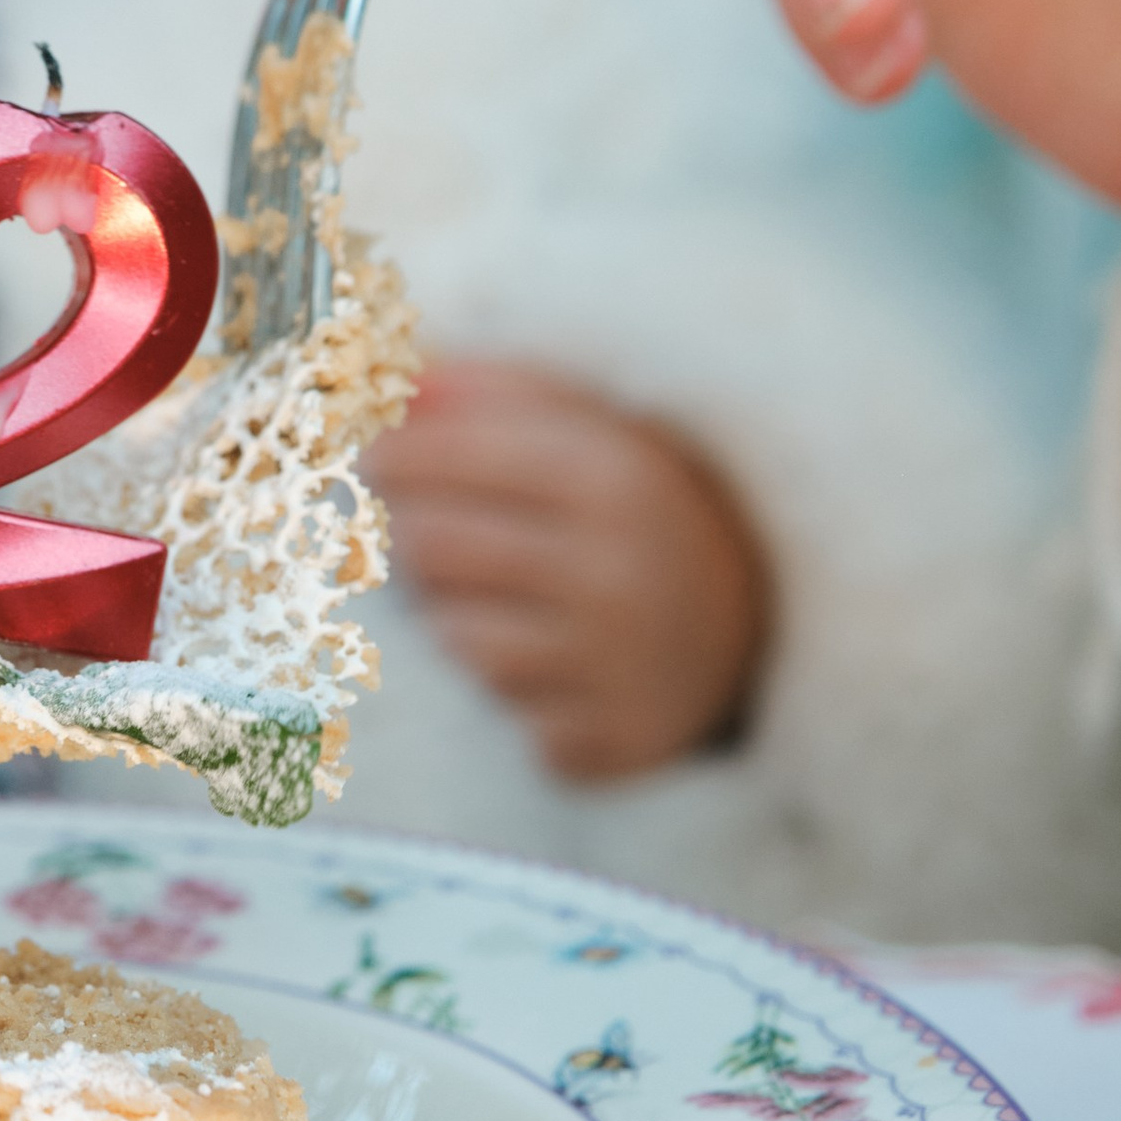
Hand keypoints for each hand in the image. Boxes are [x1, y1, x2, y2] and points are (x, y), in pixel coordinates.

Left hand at [370, 361, 769, 783]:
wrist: (747, 624)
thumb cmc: (632, 507)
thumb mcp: (587, 425)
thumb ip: (489, 392)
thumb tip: (392, 380)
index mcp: (607, 477)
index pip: (444, 459)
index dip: (390, 454)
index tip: (374, 455)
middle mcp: (612, 573)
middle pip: (430, 549)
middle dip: (402, 535)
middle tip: (406, 526)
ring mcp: (612, 666)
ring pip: (454, 638)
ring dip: (450, 616)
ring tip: (485, 593)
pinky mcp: (607, 739)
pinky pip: (502, 714)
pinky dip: (505, 690)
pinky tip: (543, 663)